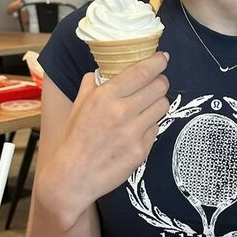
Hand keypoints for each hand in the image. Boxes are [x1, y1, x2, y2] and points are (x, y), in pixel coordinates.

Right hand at [46, 52, 169, 226]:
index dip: (157, 62)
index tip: (162, 58)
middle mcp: (122, 112)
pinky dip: (150, 125)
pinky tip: (138, 128)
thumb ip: (90, 86)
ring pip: (163, 106)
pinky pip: (156, 129)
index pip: (141, 72)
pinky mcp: (142, 150)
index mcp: (105, 97)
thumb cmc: (74, 140)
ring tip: (148, 106)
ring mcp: (134, 133)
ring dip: (158, 102)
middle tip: (157, 82)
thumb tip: (99, 72)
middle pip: (159, 86)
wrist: (73, 177)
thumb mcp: (78, 107)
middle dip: (161, 82)